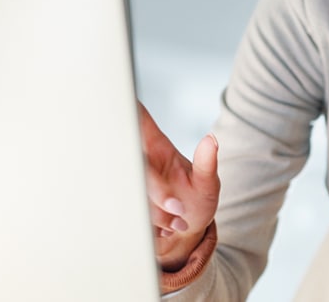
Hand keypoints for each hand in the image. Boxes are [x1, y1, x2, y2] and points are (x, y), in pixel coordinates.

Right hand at [138, 102, 219, 271]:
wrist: (187, 231)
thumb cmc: (197, 199)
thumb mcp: (209, 183)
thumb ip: (207, 163)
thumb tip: (211, 139)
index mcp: (158, 148)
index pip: (139, 121)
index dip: (126, 107)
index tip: (117, 96)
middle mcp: (140, 162)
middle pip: (137, 167)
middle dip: (159, 192)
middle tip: (179, 209)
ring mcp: (131, 182)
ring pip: (134, 193)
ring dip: (159, 214)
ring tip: (179, 221)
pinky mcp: (124, 202)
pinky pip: (129, 211)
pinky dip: (152, 226)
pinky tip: (166, 228)